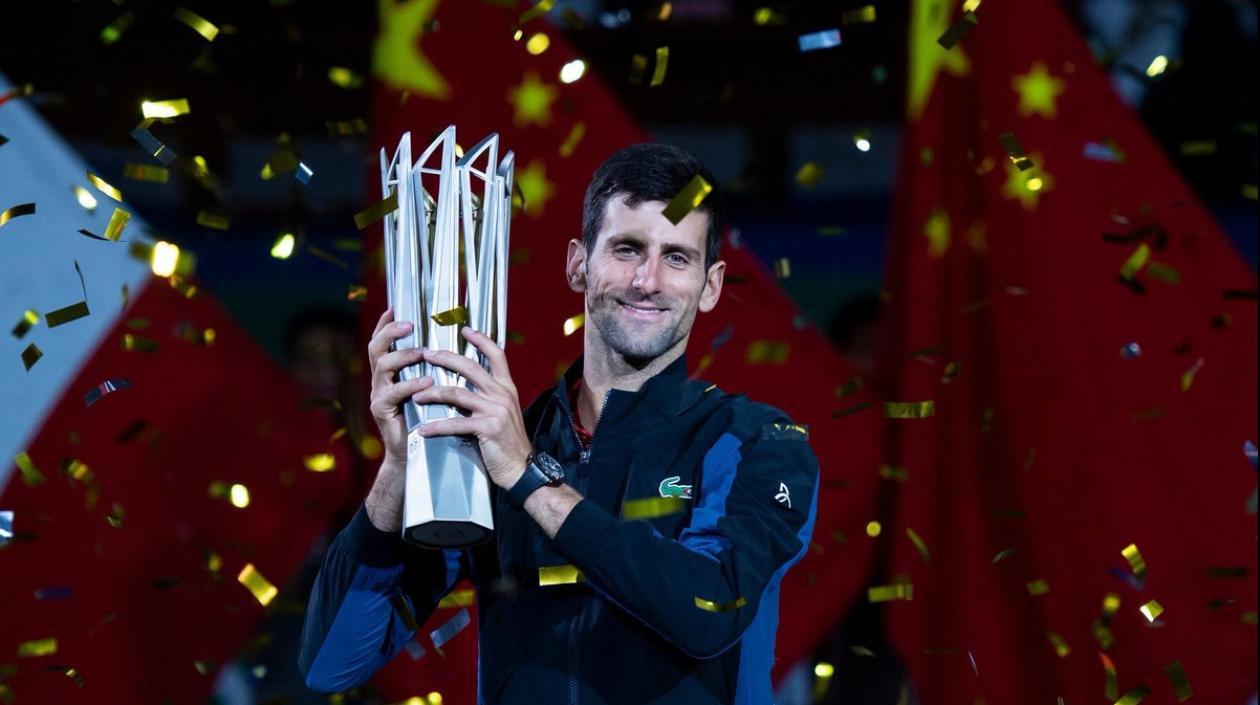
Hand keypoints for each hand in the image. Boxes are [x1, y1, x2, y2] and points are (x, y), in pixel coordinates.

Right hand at [364, 307, 434, 530]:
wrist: (419, 454)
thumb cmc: (429, 418)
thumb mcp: (432, 389)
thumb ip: (434, 368)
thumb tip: (452, 344)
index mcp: (391, 372)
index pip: (385, 342)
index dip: (387, 324)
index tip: (397, 306)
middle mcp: (380, 380)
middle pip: (376, 348)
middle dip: (391, 332)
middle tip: (409, 324)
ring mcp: (378, 395)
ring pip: (382, 366)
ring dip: (403, 356)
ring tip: (422, 352)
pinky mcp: (382, 412)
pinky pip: (393, 393)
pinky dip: (410, 385)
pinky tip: (426, 381)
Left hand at [412, 326, 532, 489]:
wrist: (522, 469)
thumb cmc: (508, 443)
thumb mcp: (504, 413)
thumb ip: (489, 397)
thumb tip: (467, 387)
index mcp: (507, 388)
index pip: (497, 355)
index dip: (481, 340)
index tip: (465, 329)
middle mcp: (503, 394)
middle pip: (471, 367)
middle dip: (446, 359)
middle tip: (427, 354)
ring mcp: (496, 410)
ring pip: (458, 393)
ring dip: (433, 393)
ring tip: (416, 395)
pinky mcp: (488, 428)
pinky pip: (456, 423)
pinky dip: (437, 427)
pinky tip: (423, 430)